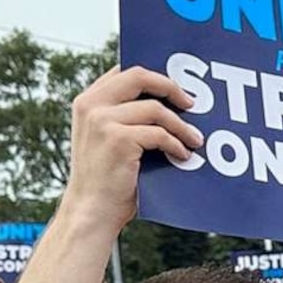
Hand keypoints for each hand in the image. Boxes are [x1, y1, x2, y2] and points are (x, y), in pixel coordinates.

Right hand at [65, 66, 201, 225]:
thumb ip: (124, 116)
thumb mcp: (106, 138)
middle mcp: (91, 105)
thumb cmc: (106, 178)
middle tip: (191, 103)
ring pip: (156, 109)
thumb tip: (168, 100)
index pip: (124, 71)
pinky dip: (176, 144)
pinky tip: (182, 155)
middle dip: (171, 87)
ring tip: (195, 139)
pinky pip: (160, 134)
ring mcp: (102, 121)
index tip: (175, 87)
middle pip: (140, 77)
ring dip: (181, 125)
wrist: (91, 211)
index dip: (154, 75)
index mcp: (87, 101)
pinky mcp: (118, 139)